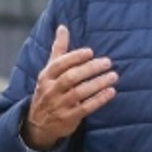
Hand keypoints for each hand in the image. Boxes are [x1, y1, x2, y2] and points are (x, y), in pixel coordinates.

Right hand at [22, 25, 117, 150]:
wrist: (38, 124)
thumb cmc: (49, 89)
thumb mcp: (49, 70)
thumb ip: (59, 49)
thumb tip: (62, 27)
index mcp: (46, 76)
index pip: (58, 65)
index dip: (74, 57)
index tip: (90, 52)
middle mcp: (51, 90)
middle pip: (70, 78)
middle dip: (89, 69)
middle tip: (108, 62)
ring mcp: (59, 105)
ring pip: (78, 93)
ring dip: (97, 84)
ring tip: (113, 76)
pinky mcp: (68, 118)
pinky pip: (85, 108)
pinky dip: (98, 100)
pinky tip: (111, 92)